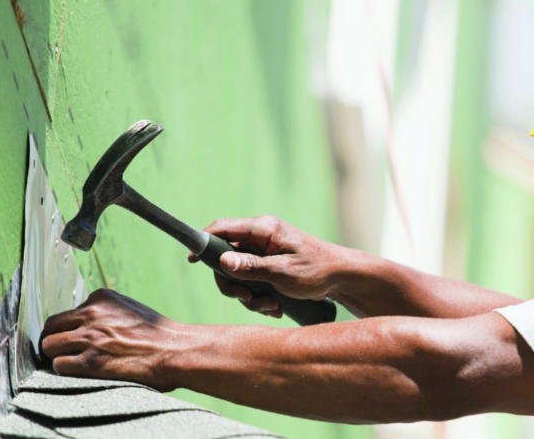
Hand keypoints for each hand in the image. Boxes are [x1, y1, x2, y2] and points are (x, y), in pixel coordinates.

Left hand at [40, 289, 186, 390]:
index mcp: (102, 298)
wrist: (177, 350)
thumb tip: (88, 325)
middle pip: (51, 327)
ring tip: (74, 364)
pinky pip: (59, 365)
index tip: (77, 339)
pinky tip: (82, 372)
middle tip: (66, 352)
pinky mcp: (91, 362)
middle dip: (56, 340)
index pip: (67, 313)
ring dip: (58, 356)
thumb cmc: (159, 334)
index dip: (69, 329)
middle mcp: (92, 314)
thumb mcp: (131, 309)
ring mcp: (89, 337)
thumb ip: (106, 312)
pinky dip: (66, 370)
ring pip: (49, 346)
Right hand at [189, 215, 350, 318]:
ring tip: (272, 306)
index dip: (204, 242)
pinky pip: (250, 282)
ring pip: (237, 275)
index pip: (223, 228)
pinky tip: (276, 305)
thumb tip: (223, 261)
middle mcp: (261, 237)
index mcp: (264, 229)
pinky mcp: (267, 266)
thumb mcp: (284, 272)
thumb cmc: (318, 270)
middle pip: (226, 258)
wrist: (341, 278)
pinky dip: (259, 297)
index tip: (192, 260)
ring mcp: (263, 252)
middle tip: (250, 300)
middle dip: (235, 285)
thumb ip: (252, 267)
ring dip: (250, 296)